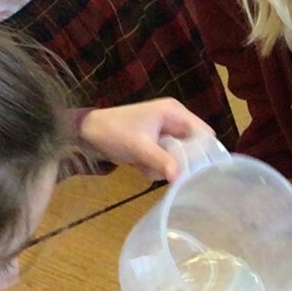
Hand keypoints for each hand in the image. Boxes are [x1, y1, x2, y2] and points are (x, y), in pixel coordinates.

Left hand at [77, 98, 212, 179]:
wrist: (87, 134)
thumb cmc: (113, 133)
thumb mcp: (139, 147)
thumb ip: (161, 161)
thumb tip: (180, 178)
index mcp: (174, 112)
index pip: (204, 133)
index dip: (204, 152)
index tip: (196, 171)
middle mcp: (174, 120)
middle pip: (193, 147)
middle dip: (180, 162)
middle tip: (165, 170)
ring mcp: (165, 133)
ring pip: (179, 157)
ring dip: (165, 166)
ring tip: (145, 165)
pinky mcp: (156, 144)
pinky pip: (166, 160)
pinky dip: (156, 166)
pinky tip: (140, 165)